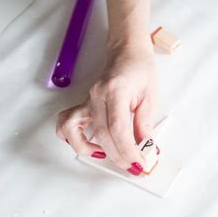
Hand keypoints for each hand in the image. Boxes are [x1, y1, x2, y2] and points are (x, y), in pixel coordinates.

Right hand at [56, 46, 157, 175]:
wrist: (127, 51)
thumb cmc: (140, 69)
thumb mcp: (150, 96)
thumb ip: (145, 124)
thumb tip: (145, 149)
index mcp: (116, 90)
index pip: (118, 128)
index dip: (128, 150)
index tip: (139, 162)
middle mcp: (96, 95)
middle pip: (101, 134)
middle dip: (117, 156)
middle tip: (132, 165)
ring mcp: (86, 99)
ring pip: (72, 130)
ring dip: (86, 149)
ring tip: (105, 156)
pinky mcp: (83, 104)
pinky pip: (67, 124)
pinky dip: (74, 139)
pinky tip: (91, 146)